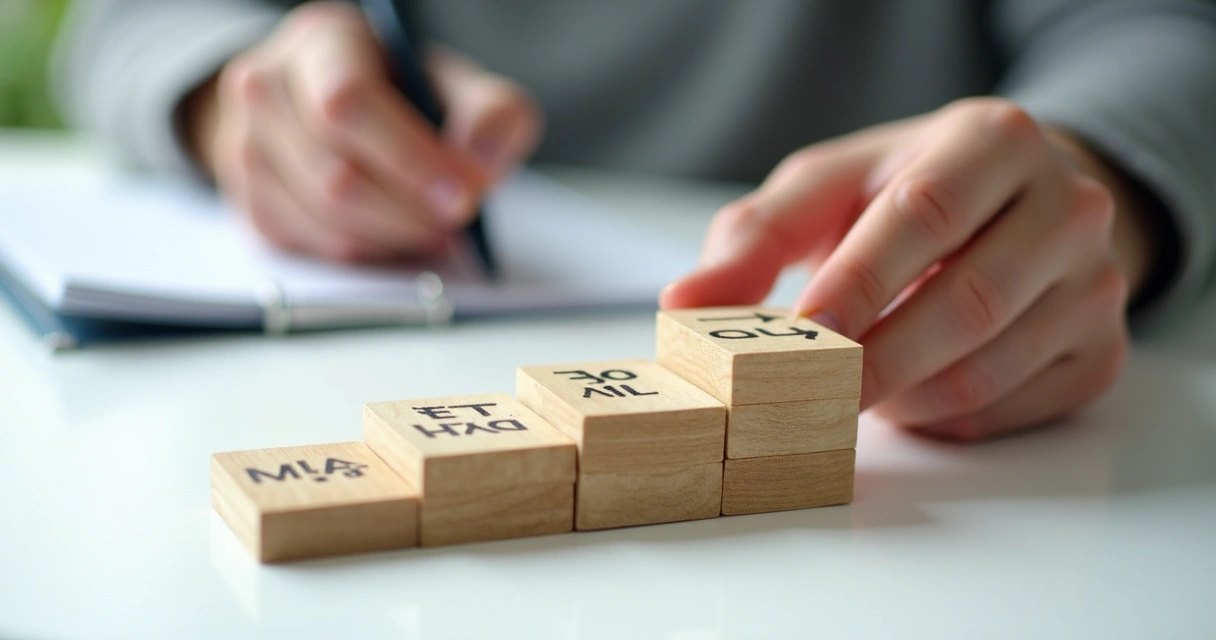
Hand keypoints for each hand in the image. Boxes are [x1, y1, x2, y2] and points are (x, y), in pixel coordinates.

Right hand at [183, 2, 541, 261]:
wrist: (343, 113)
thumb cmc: (406, 98)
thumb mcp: (461, 88)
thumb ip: (493, 116)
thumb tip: (478, 164)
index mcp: (323, 42)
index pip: (348, 102)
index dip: (409, 158)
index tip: (463, 193)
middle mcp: (267, 86)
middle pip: (337, 175)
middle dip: (411, 210)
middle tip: (456, 217)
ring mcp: (246, 146)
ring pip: (327, 220)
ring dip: (395, 235)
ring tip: (432, 222)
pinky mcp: (251, 202)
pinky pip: (316, 247)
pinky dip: (370, 249)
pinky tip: (394, 228)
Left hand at [663, 98, 1155, 440]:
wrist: (1013, 205)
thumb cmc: (903, 194)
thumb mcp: (824, 190)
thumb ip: (753, 237)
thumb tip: (684, 305)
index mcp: (993, 142)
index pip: (924, 215)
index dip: (858, 282)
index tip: (800, 331)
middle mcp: (1066, 208)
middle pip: (967, 302)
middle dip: (874, 359)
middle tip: (806, 392)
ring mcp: (1096, 285)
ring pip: (986, 369)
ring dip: (900, 397)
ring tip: (847, 388)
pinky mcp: (1099, 354)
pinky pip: (1005, 412)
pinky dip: (936, 420)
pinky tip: (903, 395)